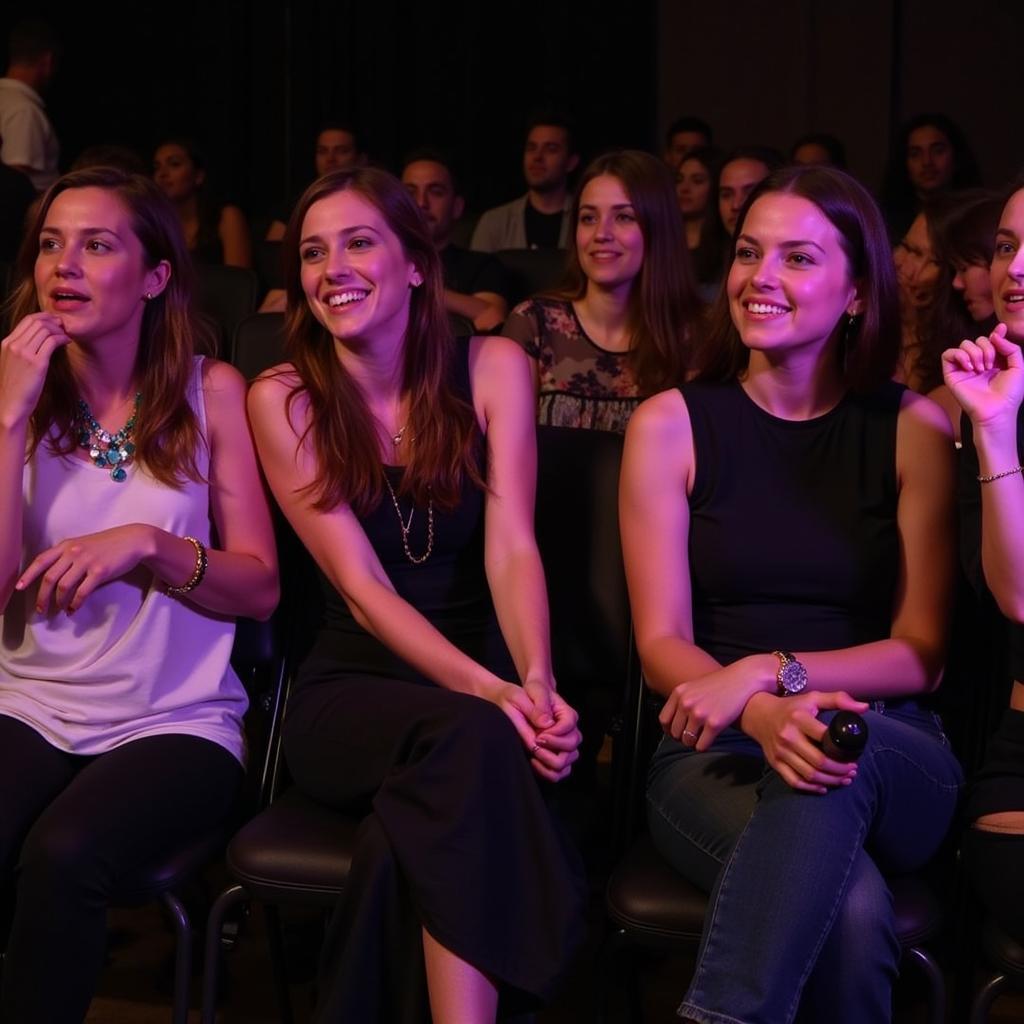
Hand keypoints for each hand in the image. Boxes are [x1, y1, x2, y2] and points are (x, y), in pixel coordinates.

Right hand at [0, 314, 71, 428]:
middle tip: (64, 328)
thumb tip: (40, 340)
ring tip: (66, 337)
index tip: (55, 321)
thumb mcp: (14, 363)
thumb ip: (22, 349)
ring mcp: (24, 353)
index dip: (44, 317)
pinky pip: (52, 341)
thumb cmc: (15, 388)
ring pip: (45, 329)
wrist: (10, 406)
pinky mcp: (36, 363)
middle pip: (37, 322)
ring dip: (59, 331)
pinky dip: (62, 339)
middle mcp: (13, 345)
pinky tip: (67, 343)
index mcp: (6, 343)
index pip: (27, 320)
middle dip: (54, 322)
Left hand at [17, 524, 153, 613]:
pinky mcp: (100, 571)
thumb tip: (54, 576)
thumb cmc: (109, 544)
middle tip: (41, 609)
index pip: (41, 560)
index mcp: (67, 545)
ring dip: (59, 602)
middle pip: (50, 578)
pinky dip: (75, 603)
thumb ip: (68, 556)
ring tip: (60, 610)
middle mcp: (73, 552)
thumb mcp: (84, 544)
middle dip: (42, 597)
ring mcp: (86, 561)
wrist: (133, 540)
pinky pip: (82, 592)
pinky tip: (73, 609)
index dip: (28, 575)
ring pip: (64, 586)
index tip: (20, 587)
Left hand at [530, 689, 580, 781]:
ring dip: (549, 762)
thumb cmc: (530, 693)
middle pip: (572, 745)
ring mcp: (566, 746)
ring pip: (567, 762)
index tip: (539, 735)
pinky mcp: (558, 756)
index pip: (569, 726)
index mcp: (567, 713)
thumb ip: (539, 706)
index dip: (554, 734)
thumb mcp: (533, 690)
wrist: (524, 700)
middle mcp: (570, 731)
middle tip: (535, 742)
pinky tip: (533, 762)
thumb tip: (546, 724)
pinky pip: (560, 772)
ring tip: (533, 754)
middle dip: (552, 747)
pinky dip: (548, 772)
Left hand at [659, 655, 772, 750]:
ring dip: (693, 743)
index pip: (664, 720)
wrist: (742, 679)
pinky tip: (709, 740)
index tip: (676, 733)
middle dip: (682, 738)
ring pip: (687, 741)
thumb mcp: (693, 687)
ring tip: (701, 738)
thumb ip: (681, 701)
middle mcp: (686, 703)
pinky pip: (701, 745)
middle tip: (692, 736)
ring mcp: (700, 713)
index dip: (669, 730)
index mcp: (679, 693)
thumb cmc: (719, 685)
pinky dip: (703, 746)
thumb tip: (672, 723)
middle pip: (675, 733)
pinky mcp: (714, 724)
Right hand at [741, 690, 869, 793]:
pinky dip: (811, 788)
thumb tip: (864, 707)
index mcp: (799, 719)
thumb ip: (838, 699)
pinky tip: (824, 787)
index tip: (855, 756)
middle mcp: (788, 736)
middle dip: (840, 771)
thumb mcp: (813, 698)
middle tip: (852, 771)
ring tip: (843, 780)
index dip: (844, 752)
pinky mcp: (775, 763)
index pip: (825, 738)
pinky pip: (794, 781)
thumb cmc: (792, 707)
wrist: (759, 714)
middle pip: (819, 762)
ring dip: (830, 781)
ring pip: (809, 775)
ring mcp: (780, 752)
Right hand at [941, 325, 1023, 429]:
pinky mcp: (951, 374)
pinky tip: (970, 368)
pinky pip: (948, 354)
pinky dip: (959, 356)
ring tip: (981, 369)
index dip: (996, 332)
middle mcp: (979, 362)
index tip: (1002, 329)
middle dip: (987, 349)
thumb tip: (995, 334)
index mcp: (994, 360)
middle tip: (990, 366)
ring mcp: (964, 367)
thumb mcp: (1019, 367)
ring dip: (975, 353)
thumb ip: (1011, 348)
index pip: (991, 339)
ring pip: (964, 344)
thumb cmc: (1009, 393)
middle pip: (978, 340)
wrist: (997, 409)